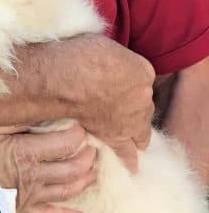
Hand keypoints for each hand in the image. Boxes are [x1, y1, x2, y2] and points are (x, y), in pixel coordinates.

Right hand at [0, 123, 96, 212]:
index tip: (81, 125)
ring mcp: (30, 196)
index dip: (78, 134)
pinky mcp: (21, 210)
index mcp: (28, 152)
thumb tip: (36, 106)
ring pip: (67, 190)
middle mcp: (35, 176)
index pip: (66, 143)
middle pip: (73, 169)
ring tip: (93, 171)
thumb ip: (13, 117)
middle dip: (88, 157)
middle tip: (93, 148)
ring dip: (84, 180)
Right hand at [43, 35, 155, 150]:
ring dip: (136, 133)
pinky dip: (128, 158)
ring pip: (142, 130)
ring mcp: (132, 118)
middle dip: (134, 107)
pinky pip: (127, 151)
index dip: (129, 84)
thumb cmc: (79, 55)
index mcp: (143, 70)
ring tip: (133, 140)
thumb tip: (105, 62)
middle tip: (120, 108)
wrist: (68, 78)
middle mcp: (144, 96)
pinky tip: (131, 166)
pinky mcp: (115, 135)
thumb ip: (112, 59)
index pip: (142, 79)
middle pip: (144, 105)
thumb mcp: (104, 47)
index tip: (118, 85)